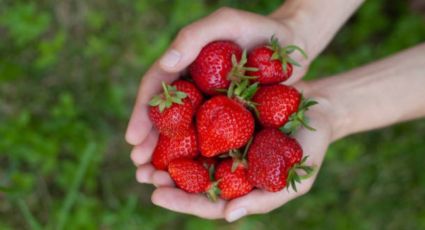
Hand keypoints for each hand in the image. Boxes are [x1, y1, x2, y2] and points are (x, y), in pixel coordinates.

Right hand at [126, 7, 310, 188]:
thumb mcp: (225, 23)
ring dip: (167, 158)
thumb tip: (165, 64)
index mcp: (183, 65)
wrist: (292, 45)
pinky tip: (191, 179)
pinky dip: (198, 158)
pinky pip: (210, 140)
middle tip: (140, 169)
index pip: (156, 90)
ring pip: (184, 134)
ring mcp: (209, 105)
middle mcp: (192, 88)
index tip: (133, 139)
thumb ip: (193, 37)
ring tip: (155, 180)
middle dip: (149, 144)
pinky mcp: (229, 119)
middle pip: (165, 118)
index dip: (142, 114)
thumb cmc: (259, 30)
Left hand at [135, 81, 334, 221]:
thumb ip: (263, 199)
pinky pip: (199, 122)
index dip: (182, 201)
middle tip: (141, 175)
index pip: (206, 202)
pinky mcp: (224, 117)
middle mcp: (228, 166)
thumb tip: (229, 215)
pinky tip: (162, 120)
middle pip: (191, 179)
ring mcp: (225, 143)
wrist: (320, 109)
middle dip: (165, 180)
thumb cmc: (311, 148)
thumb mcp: (295, 178)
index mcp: (240, 186)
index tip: (157, 195)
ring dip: (165, 154)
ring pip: (190, 152)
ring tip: (141, 153)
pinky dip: (180, 125)